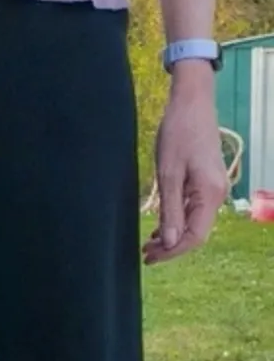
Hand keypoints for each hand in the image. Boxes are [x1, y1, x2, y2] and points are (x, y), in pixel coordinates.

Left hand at [143, 65, 228, 266]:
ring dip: (173, 235)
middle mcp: (216, 195)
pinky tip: (161, 225)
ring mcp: (213, 188)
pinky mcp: (207, 181)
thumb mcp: (168, 173)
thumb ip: (170, 210)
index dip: (172, 252)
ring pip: (194, 222)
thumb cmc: (178, 133)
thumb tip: (170, 243)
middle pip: (196, 233)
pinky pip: (194, 209)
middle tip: (144, 253)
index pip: (194, 237)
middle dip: (171, 247)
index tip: (149, 257)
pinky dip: (178, 220)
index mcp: (209, 195)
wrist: (192, 103)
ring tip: (149, 242)